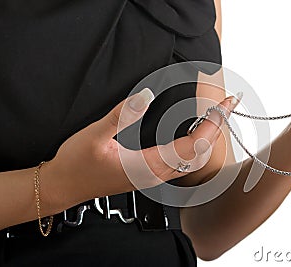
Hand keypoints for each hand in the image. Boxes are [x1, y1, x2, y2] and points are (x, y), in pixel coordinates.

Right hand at [45, 88, 239, 204]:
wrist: (64, 186)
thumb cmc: (77, 164)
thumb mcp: (95, 136)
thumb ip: (122, 115)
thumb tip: (146, 94)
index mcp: (148, 166)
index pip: (192, 145)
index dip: (211, 125)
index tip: (223, 106)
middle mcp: (157, 174)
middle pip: (199, 154)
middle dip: (216, 129)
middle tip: (226, 105)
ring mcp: (154, 177)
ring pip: (193, 161)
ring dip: (208, 138)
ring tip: (215, 117)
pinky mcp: (149, 174)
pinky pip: (182, 163)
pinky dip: (196, 146)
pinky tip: (195, 134)